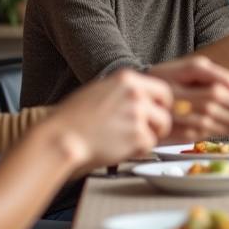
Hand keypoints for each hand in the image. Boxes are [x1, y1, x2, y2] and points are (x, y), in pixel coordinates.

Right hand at [52, 70, 173, 170]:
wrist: (63, 138)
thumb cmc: (75, 118)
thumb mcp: (101, 90)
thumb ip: (124, 92)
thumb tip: (144, 98)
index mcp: (126, 79)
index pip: (162, 90)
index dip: (161, 105)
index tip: (158, 113)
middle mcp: (135, 93)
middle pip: (164, 111)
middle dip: (157, 124)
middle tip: (142, 132)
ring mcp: (137, 113)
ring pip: (160, 128)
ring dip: (147, 136)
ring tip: (126, 140)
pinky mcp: (137, 134)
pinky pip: (149, 145)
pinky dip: (138, 149)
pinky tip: (119, 147)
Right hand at [148, 55, 228, 139]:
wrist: (139, 105)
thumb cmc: (173, 87)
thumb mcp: (191, 74)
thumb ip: (218, 79)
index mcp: (176, 71)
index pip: (206, 71)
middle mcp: (169, 90)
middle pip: (212, 96)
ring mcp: (167, 112)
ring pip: (208, 117)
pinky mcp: (168, 131)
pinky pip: (199, 132)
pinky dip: (218, 130)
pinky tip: (228, 127)